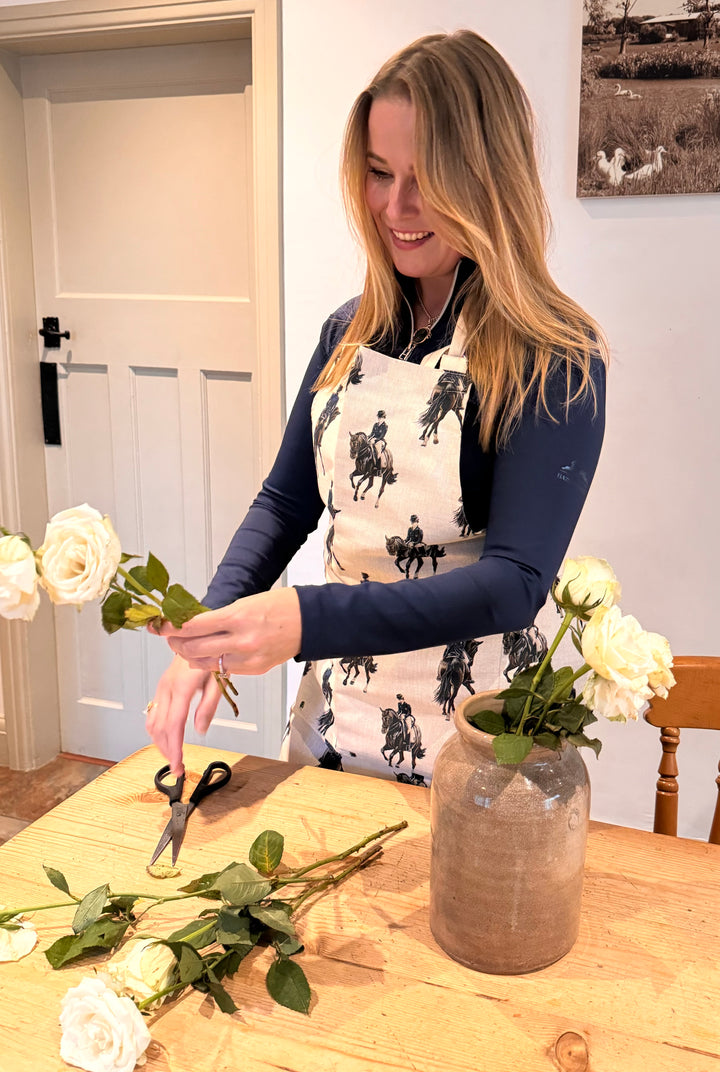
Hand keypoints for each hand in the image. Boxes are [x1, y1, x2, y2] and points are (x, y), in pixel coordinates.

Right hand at [145, 655, 220, 776]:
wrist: (199, 633)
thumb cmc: (212, 653)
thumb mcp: (218, 679)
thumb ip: (208, 706)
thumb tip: (200, 729)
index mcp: (181, 687)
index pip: (174, 725)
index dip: (174, 749)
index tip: (178, 765)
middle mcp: (167, 688)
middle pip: (160, 728)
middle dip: (167, 751)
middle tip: (178, 768)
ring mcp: (162, 687)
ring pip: (152, 722)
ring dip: (160, 743)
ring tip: (172, 757)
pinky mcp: (162, 687)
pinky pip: (153, 713)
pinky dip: (157, 730)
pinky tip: (166, 738)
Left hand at [156, 587, 301, 676]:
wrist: (310, 621)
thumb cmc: (280, 606)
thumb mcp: (246, 603)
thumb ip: (220, 616)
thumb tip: (193, 624)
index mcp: (238, 617)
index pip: (193, 626)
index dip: (172, 627)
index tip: (161, 626)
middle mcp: (241, 640)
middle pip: (194, 648)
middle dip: (176, 643)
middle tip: (170, 637)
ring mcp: (248, 658)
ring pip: (205, 664)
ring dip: (190, 656)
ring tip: (185, 648)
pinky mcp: (255, 670)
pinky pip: (224, 670)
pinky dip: (211, 663)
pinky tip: (207, 656)